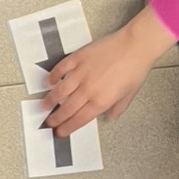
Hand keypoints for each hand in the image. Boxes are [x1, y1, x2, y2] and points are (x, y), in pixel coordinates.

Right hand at [40, 5, 175, 136]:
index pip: (79, 120)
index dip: (67, 128)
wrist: (135, 46)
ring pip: (60, 91)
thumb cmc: (135, 69)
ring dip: (49, 101)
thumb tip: (110, 117)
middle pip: (66, 109)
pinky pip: (61, 69)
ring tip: (43, 106)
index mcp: (101, 101)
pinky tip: (50, 82)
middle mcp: (88, 90)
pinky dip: (53, 76)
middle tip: (48, 122)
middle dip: (55, 119)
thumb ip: (117, 108)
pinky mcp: (78, 58)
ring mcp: (81, 73)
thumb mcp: (129, 94)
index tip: (60, 132)